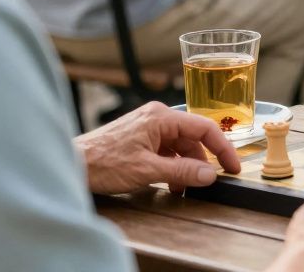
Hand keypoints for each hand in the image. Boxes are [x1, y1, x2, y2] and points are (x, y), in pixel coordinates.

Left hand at [76, 101, 240, 194]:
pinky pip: (166, 149)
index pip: (205, 128)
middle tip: (207, 182)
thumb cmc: (103, 163)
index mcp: (162, 117)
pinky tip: (170, 182)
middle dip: (201, 161)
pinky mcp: (139, 136)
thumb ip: (182, 172)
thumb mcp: (148, 171)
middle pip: (192, 138)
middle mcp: (157, 116)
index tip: (233, 167)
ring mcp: (147, 125)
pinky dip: (172, 165)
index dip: (223, 148)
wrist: (70, 164)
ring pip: (179, 145)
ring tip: (184, 187)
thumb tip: (210, 175)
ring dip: (185, 166)